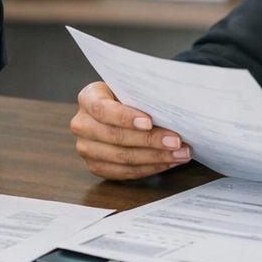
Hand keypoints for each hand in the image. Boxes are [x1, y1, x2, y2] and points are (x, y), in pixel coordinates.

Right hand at [69, 81, 192, 179]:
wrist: (116, 111)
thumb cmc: (127, 98)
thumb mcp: (130, 89)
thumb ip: (141, 96)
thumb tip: (168, 108)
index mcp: (87, 98)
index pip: (103, 109)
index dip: (126, 117)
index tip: (150, 122)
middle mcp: (82, 125)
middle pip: (115, 137)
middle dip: (150, 140)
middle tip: (176, 141)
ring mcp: (86, 148)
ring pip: (122, 158)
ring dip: (155, 157)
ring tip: (180, 154)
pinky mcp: (96, 167)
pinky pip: (125, 172)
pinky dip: (150, 168)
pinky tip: (168, 162)